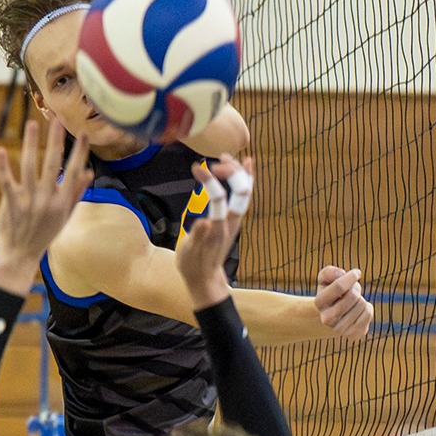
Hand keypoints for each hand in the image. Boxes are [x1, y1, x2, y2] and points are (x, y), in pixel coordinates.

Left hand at [0, 119, 92, 293]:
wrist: (21, 253)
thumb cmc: (45, 233)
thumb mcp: (65, 216)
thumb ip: (76, 193)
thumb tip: (89, 172)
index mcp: (63, 202)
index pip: (74, 172)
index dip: (79, 152)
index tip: (83, 134)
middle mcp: (47, 200)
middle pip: (52, 164)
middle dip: (55, 140)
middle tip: (57, 120)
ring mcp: (29, 201)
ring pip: (29, 166)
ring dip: (31, 143)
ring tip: (32, 124)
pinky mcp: (11, 202)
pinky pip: (6, 180)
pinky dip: (3, 166)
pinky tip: (1, 150)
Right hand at [178, 155, 249, 307]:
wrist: (206, 279)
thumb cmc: (194, 266)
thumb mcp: (189, 253)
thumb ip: (197, 237)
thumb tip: (203, 222)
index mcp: (219, 227)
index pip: (219, 197)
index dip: (209, 180)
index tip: (195, 167)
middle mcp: (232, 221)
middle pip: (240, 190)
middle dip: (230, 171)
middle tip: (214, 162)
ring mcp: (235, 220)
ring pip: (244, 191)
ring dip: (238, 172)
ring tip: (226, 156)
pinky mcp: (234, 219)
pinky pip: (243, 196)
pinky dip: (246, 179)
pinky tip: (246, 165)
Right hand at [314, 266, 371, 341]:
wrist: (331, 317)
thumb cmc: (330, 293)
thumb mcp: (325, 279)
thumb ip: (329, 272)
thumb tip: (340, 273)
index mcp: (319, 302)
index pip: (339, 286)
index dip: (351, 276)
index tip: (356, 273)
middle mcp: (326, 319)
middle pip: (353, 296)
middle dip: (356, 288)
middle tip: (352, 290)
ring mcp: (340, 329)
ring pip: (362, 304)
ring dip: (361, 298)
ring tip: (353, 302)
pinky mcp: (353, 335)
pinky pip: (368, 314)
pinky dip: (367, 308)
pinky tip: (358, 311)